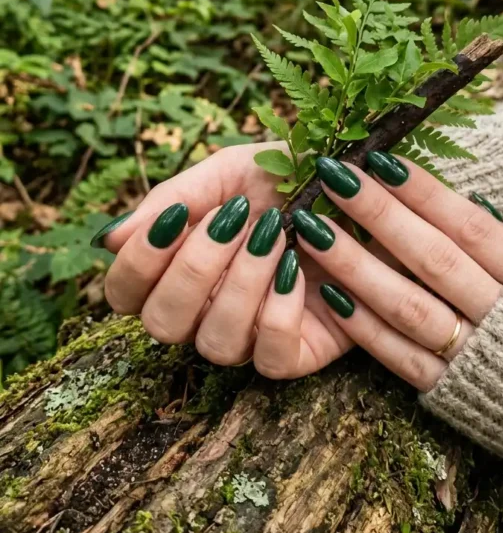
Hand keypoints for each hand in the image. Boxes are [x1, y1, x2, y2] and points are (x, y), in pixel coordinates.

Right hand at [95, 142, 352, 369]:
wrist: (365, 186)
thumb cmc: (291, 177)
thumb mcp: (230, 172)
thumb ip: (172, 199)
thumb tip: (108, 238)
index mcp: (178, 267)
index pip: (126, 292)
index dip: (138, 262)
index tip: (178, 218)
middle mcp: (204, 310)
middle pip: (162, 323)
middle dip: (194, 269)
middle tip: (236, 222)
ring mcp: (249, 336)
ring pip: (216, 344)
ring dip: (242, 284)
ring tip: (276, 235)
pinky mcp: (297, 353)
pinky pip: (271, 360)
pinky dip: (279, 317)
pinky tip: (297, 274)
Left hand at [291, 152, 502, 390]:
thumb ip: (497, 236)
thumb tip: (462, 194)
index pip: (468, 226)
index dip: (424, 192)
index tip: (379, 159)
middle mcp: (497, 312)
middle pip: (432, 258)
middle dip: (378, 214)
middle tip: (333, 177)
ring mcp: (471, 353)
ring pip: (408, 306)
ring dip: (356, 267)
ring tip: (312, 231)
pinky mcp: (447, 389)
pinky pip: (401, 356)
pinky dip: (366, 328)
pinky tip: (329, 294)